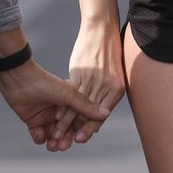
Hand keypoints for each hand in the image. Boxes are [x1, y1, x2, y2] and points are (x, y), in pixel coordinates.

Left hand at [0, 59, 110, 151]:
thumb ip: (86, 106)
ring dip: (54, 142)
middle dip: (66, 139)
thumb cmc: (46, 83)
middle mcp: (60, 111)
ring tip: (53, 145)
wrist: (20, 80)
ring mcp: (46, 117)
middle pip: (67, 131)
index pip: (79, 121)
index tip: (81, 138)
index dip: (81, 131)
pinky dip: (40, 138)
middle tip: (63, 146)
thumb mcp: (69, 95)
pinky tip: (40, 133)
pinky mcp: (33, 122)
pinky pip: (39, 136)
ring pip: (54, 136)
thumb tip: (106, 114)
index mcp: (70, 103)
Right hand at [59, 21, 125, 148]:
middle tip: (66, 142)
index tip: (79, 139)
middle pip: (89, 112)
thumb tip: (99, 116)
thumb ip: (106, 96)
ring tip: (56, 131)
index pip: (101, 114)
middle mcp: (107, 86)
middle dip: (77, 128)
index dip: (89, 128)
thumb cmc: (109, 55)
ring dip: (66, 120)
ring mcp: (93, 79)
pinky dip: (63, 104)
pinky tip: (55, 113)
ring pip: (77, 104)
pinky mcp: (81, 72)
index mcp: (117, 89)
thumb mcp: (113, 77)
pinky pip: (71, 92)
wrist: (102, 31)